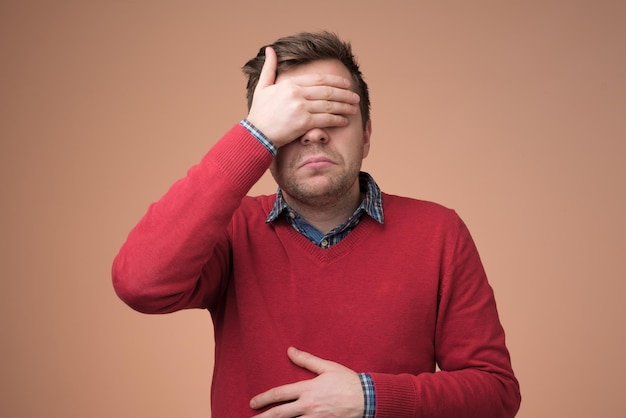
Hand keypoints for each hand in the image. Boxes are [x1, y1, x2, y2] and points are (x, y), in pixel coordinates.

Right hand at [246, 47, 360, 147]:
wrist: (256, 134)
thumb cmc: (259, 112)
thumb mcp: (262, 87)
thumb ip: (269, 68)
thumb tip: (270, 50)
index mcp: (290, 84)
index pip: (319, 80)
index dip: (335, 81)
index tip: (346, 83)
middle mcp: (297, 94)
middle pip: (328, 91)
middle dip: (345, 94)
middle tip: (355, 97)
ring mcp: (301, 108)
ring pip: (329, 105)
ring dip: (344, 106)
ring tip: (354, 108)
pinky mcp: (304, 122)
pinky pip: (326, 119)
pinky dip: (337, 119)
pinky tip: (344, 121)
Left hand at [250, 347, 363, 417]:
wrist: (368, 399)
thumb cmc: (348, 381)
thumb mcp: (327, 366)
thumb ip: (306, 360)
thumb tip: (289, 350)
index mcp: (307, 389)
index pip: (280, 394)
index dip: (264, 398)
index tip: (253, 402)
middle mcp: (308, 406)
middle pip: (279, 414)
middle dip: (263, 417)